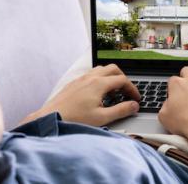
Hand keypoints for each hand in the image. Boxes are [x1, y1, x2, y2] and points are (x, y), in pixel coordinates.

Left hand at [22, 64, 139, 125]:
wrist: (51, 117)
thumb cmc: (75, 119)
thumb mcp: (102, 118)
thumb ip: (121, 110)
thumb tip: (134, 106)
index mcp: (99, 84)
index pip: (122, 80)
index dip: (132, 89)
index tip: (136, 98)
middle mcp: (90, 77)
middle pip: (113, 69)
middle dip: (123, 78)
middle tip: (127, 92)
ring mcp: (81, 79)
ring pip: (101, 70)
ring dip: (111, 77)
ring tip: (113, 92)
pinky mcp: (74, 83)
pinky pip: (91, 74)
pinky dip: (100, 79)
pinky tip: (97, 94)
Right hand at [158, 66, 187, 137]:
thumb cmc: (185, 124)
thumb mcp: (164, 116)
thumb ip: (164, 106)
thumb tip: (168, 104)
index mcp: (177, 84)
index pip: (172, 79)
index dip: (173, 87)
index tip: (175, 94)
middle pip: (187, 70)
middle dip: (186, 77)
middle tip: (186, 87)